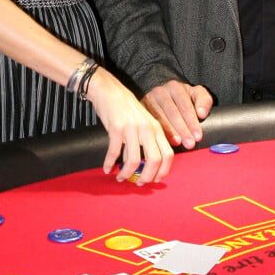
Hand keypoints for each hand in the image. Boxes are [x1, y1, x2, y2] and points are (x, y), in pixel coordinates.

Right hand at [88, 69, 173, 184]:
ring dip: (126, 173)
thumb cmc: (126, 108)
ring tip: (120, 178)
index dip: (163, 171)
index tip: (155, 180)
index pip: (168, 154)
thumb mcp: (142, 122)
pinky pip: (114, 152)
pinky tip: (106, 169)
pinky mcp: (116, 129)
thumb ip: (145, 141)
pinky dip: (109, 163)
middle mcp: (147, 129)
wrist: (109, 90)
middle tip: (138, 183)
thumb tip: (142, 166)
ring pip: (134, 160)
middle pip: (154, 160)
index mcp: (156, 128)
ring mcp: (132, 129)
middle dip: (147, 177)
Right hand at [141, 80, 213, 148]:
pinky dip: (156, 132)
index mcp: (175, 87)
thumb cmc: (183, 97)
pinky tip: (162, 141)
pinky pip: (148, 122)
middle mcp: (160, 92)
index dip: (192, 122)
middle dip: (182, 129)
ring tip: (178, 143)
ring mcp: (148, 100)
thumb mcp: (196, 94)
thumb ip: (204, 101)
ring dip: (169, 132)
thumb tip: (201, 113)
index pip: (184, 105)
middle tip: (190, 144)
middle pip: (172, 112)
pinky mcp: (141, 108)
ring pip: (159, 118)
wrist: (163, 94)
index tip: (198, 136)